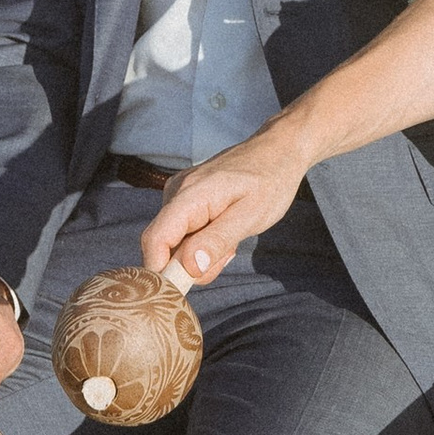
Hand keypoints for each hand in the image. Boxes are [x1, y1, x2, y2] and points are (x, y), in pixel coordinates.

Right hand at [143, 124, 309, 288]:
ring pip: (174, 242)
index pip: (155, 240)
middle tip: (228, 253)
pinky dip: (201, 241)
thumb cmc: (271, 180)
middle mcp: (176, 191)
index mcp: (190, 194)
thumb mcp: (251, 215)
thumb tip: (188, 268)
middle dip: (191, 264)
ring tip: (231, 238)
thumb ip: (217, 241)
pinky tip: (224, 230)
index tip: (191, 284)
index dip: (163, 270)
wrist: (278, 150)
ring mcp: (178, 193)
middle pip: (163, 246)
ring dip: (200, 253)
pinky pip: (182, 232)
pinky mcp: (184, 198)